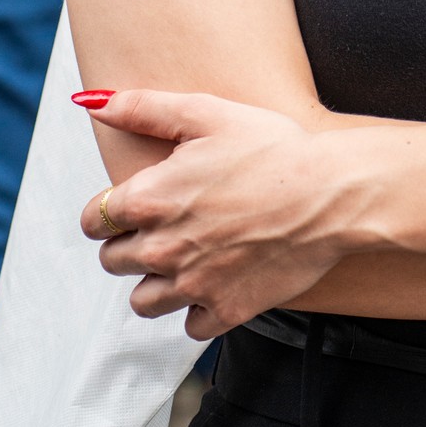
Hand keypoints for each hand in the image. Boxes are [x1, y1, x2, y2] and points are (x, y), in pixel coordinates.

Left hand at [80, 90, 349, 338]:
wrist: (333, 192)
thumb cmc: (274, 147)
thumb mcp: (207, 112)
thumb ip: (143, 108)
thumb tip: (92, 101)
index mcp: (150, 199)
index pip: (94, 220)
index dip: (109, 209)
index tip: (134, 203)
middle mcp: (162, 248)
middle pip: (113, 262)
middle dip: (131, 242)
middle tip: (168, 224)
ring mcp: (192, 286)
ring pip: (143, 302)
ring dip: (156, 281)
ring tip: (187, 256)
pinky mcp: (225, 310)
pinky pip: (190, 325)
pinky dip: (199, 307)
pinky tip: (219, 278)